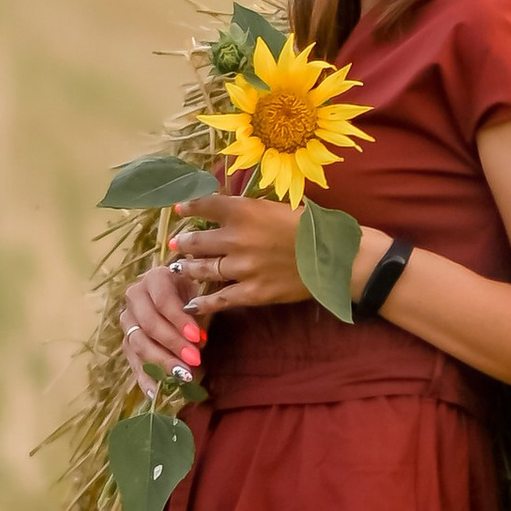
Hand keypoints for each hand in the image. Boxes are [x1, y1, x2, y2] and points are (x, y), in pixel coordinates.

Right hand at [120, 258, 200, 397]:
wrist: (170, 290)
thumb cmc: (188, 292)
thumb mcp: (196, 294)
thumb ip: (198, 315)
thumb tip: (198, 342)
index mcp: (154, 279)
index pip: (163, 301)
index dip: (179, 320)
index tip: (198, 338)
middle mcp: (134, 296)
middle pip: (149, 324)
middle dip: (173, 344)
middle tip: (194, 360)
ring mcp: (127, 319)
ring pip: (138, 343)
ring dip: (161, 362)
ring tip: (183, 377)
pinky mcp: (126, 340)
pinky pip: (132, 360)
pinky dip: (144, 378)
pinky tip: (155, 393)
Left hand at [160, 190, 316, 321]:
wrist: (334, 256)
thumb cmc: (311, 226)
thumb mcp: (277, 206)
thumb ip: (250, 209)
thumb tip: (229, 209)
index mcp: (244, 211)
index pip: (206, 205)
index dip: (189, 207)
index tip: (179, 209)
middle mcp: (237, 238)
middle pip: (198, 241)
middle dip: (183, 242)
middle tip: (176, 243)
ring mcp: (242, 268)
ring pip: (203, 269)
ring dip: (188, 268)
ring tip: (179, 268)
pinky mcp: (252, 292)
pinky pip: (220, 299)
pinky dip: (203, 303)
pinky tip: (191, 304)